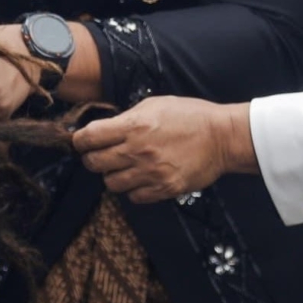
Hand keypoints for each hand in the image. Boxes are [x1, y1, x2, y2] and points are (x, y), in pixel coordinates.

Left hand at [71, 97, 254, 202]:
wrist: (222, 137)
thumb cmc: (190, 116)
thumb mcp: (155, 105)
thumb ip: (128, 118)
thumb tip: (106, 128)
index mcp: (133, 126)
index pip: (89, 137)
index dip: (80, 140)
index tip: (82, 142)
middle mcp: (137, 151)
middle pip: (94, 163)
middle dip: (92, 159)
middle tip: (101, 155)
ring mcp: (150, 173)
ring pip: (110, 184)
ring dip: (113, 175)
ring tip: (124, 168)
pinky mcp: (163, 189)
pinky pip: (134, 197)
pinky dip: (133, 190)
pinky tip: (141, 179)